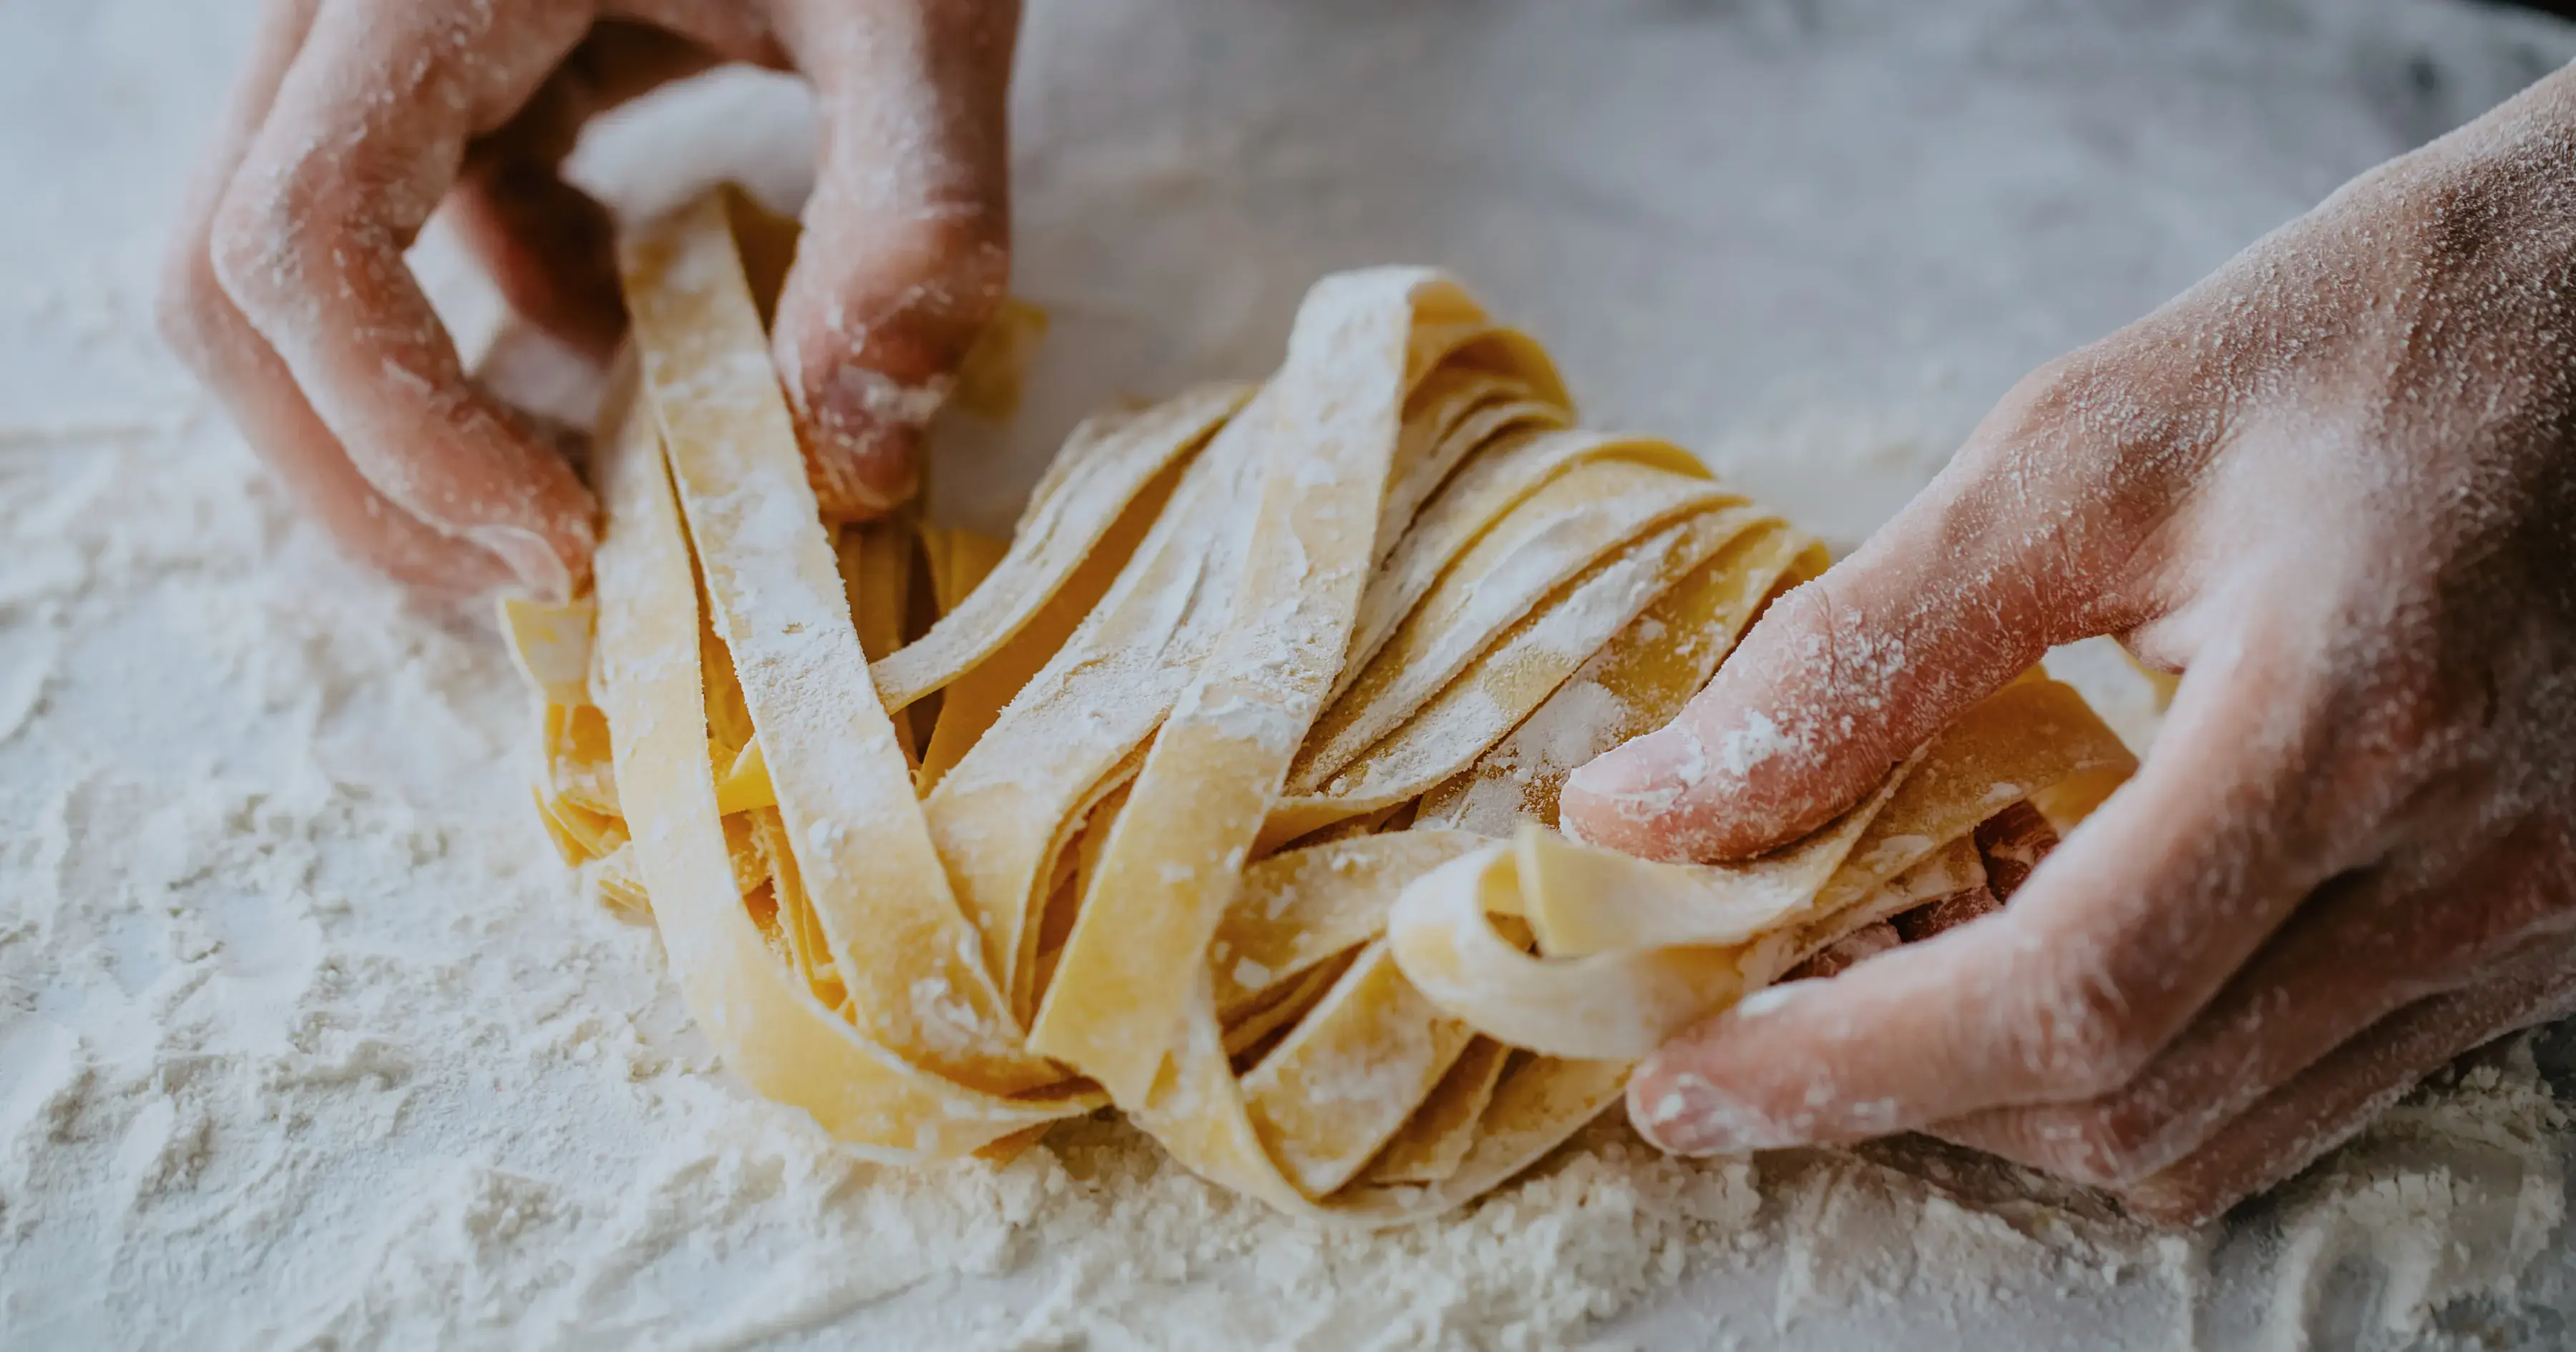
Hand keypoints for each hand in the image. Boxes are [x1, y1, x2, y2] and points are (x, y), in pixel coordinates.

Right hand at [159, 0, 1020, 598]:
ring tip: (592, 494)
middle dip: (368, 468)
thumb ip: (912, 217)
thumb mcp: (921, 17)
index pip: (297, 243)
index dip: (399, 436)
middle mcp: (356, 2)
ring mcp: (384, 33)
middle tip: (544, 574)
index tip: (568, 548)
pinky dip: (496, 323)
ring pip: (299, 267)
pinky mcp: (445, 58)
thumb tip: (853, 458)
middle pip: (238, 281)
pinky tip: (629, 341)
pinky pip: (402, 223)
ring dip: (420, 412)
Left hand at [1561, 65, 2575, 1223]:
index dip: (1847, 1065)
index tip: (1682, 1082)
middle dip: (1900, 1094)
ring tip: (1876, 964)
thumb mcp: (2081, 448)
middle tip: (1744, 1015)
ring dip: (2004, 1091)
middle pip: (2131, 1103)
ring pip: (2212, 1131)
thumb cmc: (2370, 340)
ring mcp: (2527, 926)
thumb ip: (1856, 649)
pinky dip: (2127, 1060)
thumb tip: (1643, 809)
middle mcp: (2470, 867)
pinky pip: (2296, 1085)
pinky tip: (2031, 939)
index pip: (2069, 991)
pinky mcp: (2535, 940)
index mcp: (2354, 718)